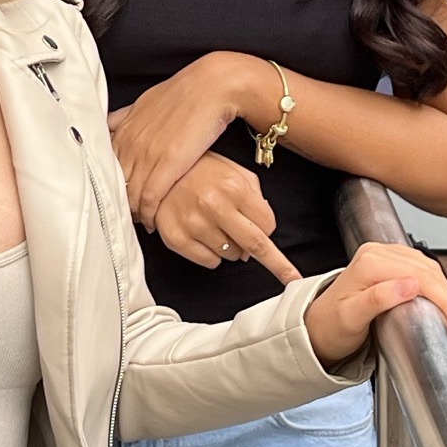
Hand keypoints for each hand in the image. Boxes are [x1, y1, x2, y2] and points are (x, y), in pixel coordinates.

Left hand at [109, 54, 265, 221]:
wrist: (212, 87)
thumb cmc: (185, 93)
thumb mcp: (146, 101)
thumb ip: (126, 116)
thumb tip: (111, 124)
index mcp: (125, 129)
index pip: (107, 167)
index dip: (112, 186)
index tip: (119, 198)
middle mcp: (130, 142)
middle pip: (116, 184)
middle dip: (121, 202)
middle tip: (128, 216)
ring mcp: (146, 154)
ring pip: (130, 195)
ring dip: (135, 212)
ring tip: (141, 222)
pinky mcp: (166, 165)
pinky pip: (149, 198)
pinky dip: (150, 214)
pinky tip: (153, 221)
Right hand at [145, 155, 294, 284]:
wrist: (157, 170)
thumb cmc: (198, 170)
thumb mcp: (235, 171)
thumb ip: (256, 197)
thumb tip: (264, 230)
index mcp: (234, 187)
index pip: (268, 225)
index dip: (269, 230)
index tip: (276, 243)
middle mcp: (215, 205)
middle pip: (255, 246)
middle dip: (275, 263)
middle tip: (289, 276)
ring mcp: (194, 224)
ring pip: (231, 255)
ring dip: (232, 247)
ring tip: (218, 228)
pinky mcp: (176, 238)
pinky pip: (209, 262)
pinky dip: (212, 255)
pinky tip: (204, 236)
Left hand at [303, 241, 446, 361]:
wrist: (315, 327)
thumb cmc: (329, 325)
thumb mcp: (350, 318)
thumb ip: (378, 299)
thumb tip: (410, 285)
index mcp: (369, 263)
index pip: (419, 275)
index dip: (442, 300)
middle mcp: (377, 253)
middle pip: (427, 269)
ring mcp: (383, 255)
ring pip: (428, 267)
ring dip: (444, 292)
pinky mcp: (388, 262)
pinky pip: (421, 268)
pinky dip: (436, 286)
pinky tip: (440, 302)